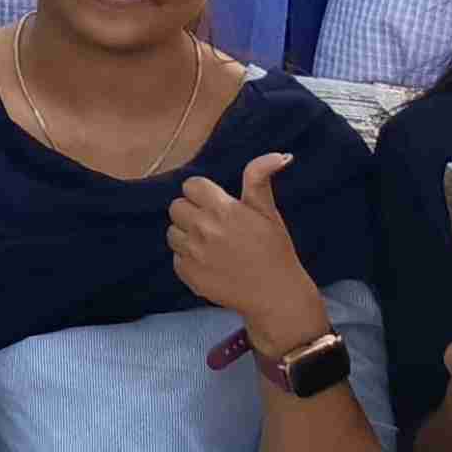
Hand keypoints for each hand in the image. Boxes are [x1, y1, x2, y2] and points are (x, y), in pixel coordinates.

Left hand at [167, 153, 327, 348]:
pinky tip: (209, 264)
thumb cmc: (275, 251)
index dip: (203, 194)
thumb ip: (260, 179)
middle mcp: (203, 229)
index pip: (191, 186)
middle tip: (214, 226)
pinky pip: (175, 257)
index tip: (217, 206)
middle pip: (177, 207)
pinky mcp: (189, 275)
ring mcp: (194, 253)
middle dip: (193, 213)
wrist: (277, 297)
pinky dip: (188, 260)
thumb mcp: (269, 212)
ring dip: (187, 236)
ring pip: (172, 232)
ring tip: (212, 246)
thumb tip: (280, 155)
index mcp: (222, 209)